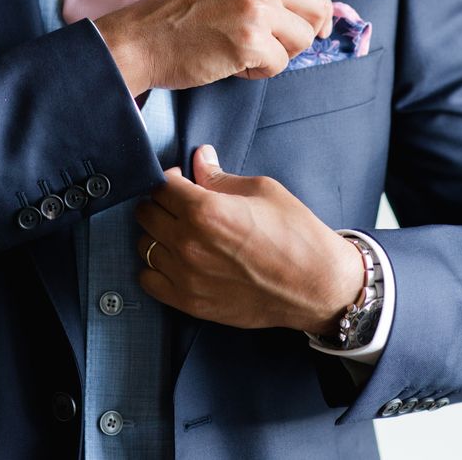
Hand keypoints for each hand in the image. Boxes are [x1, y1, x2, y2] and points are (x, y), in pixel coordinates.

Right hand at [94, 0, 333, 96]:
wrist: (139, 40)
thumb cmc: (177, 18)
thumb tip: (309, 9)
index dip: (316, 8)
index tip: (313, 27)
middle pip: (317, 8)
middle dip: (305, 33)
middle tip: (279, 47)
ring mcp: (254, 8)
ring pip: (303, 39)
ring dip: (279, 54)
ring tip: (244, 53)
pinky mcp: (248, 40)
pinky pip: (280, 64)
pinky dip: (259, 72)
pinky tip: (232, 64)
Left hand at [134, 145, 362, 334]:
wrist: (317, 285)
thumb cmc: (296, 234)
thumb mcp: (262, 190)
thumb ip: (220, 176)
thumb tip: (200, 158)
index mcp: (205, 210)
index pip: (161, 185)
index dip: (172, 178)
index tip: (183, 181)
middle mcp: (189, 243)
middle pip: (146, 213)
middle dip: (161, 203)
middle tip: (181, 205)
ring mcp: (186, 276)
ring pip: (143, 245)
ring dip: (158, 235)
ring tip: (181, 232)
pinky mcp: (190, 303)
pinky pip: (148, 280)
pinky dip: (155, 267)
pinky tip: (176, 260)